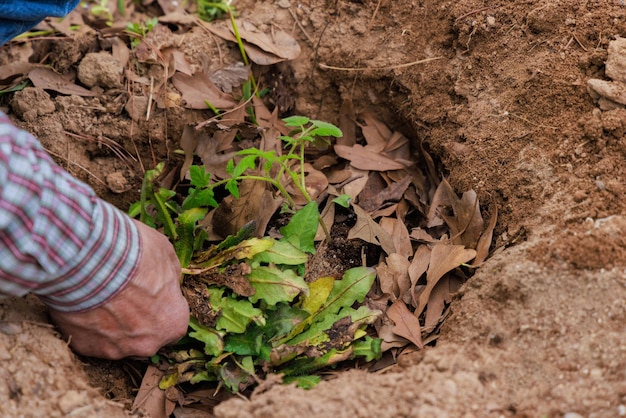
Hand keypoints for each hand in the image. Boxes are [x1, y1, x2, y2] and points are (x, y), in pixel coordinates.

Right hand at [49, 220, 189, 358]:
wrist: (89, 261)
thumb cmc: (133, 257)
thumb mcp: (165, 254)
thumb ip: (171, 274)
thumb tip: (169, 279)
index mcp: (173, 323)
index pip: (173, 321)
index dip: (162, 306)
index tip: (150, 292)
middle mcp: (148, 344)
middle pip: (146, 335)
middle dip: (137, 318)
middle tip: (123, 294)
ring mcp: (116, 350)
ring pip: (117, 340)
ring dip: (111, 323)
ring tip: (100, 296)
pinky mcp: (85, 348)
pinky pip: (89, 339)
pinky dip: (87, 325)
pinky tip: (83, 303)